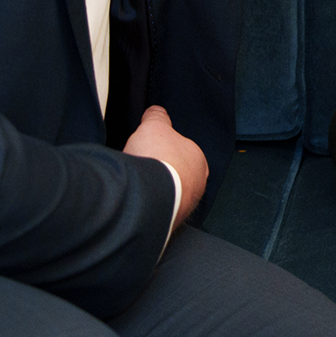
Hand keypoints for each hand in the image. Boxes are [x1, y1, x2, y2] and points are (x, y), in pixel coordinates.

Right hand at [123, 104, 207, 232]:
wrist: (148, 194)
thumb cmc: (158, 158)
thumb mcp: (154, 126)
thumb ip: (157, 117)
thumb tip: (156, 111)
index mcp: (199, 161)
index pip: (184, 154)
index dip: (165, 151)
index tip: (150, 152)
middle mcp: (197, 186)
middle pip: (177, 176)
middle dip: (160, 174)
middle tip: (142, 169)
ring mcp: (184, 207)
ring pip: (169, 196)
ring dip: (154, 192)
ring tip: (137, 186)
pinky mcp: (169, 224)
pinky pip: (159, 213)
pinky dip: (148, 207)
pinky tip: (136, 202)